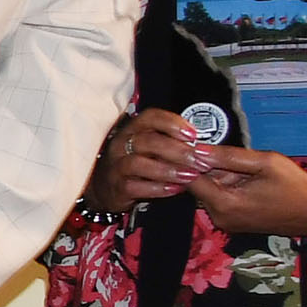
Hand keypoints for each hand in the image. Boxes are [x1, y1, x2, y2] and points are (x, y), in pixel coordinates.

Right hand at [86, 109, 202, 213]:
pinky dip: (158, 188)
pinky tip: (175, 189)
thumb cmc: (135, 162)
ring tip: (190, 175)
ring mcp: (117, 166)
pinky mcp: (117, 187)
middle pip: (148, 141)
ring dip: (169, 170)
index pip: (150, 118)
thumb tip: (201, 143)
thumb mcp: (149, 146)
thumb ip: (170, 141)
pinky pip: (136, 186)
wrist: (106, 186)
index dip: (172, 123)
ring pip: (140, 164)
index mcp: (132, 129)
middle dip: (178, 151)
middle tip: (199, 160)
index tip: (193, 134)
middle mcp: (121, 144)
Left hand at [183, 146, 306, 239]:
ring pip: (210, 191)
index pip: (189, 179)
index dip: (191, 161)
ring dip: (222, 177)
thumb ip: (229, 156)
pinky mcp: (233, 222)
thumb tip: (198, 149)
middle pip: (199, 185)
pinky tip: (250, 182)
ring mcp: (226, 222)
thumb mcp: (265, 162)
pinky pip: (221, 199)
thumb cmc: (297, 187)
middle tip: (240, 161)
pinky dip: (229, 187)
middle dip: (212, 169)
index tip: (200, 147)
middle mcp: (220, 217)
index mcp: (225, 203)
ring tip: (250, 173)